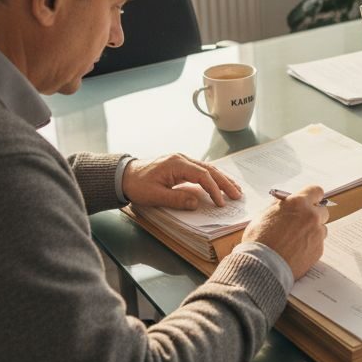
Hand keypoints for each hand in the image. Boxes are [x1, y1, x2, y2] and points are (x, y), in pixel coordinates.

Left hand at [121, 154, 241, 209]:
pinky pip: (201, 170)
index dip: (214, 189)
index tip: (220, 202)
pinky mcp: (180, 166)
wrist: (124, 175)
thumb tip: (196, 202)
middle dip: (224, 182)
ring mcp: (181, 161)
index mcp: (177, 164)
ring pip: (207, 169)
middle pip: (209, 170)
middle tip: (237, 194)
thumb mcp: (155, 195)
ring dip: (221, 179)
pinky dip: (212, 178)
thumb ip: (177, 198)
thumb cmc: (137, 185)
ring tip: (234, 189)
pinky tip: (219, 184)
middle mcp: (182, 159)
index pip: (202, 175)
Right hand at [242, 185, 329, 279]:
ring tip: (296, 240)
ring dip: (313, 232)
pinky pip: (318, 244)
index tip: (311, 200)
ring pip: (321, 229)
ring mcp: (317, 233)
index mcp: (298, 203)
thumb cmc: (259, 239)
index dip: (313, 196)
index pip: (316, 191)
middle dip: (314, 215)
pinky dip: (310, 246)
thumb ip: (280, 206)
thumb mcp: (264, 214)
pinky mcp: (319, 250)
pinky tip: (296, 251)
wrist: (263, 264)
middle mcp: (311, 216)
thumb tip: (286, 203)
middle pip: (323, 211)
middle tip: (302, 222)